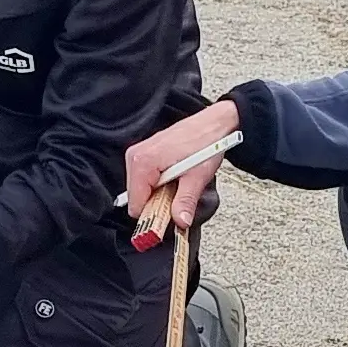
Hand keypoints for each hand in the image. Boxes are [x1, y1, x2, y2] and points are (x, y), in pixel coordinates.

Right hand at [123, 100, 239, 232]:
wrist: (212, 124)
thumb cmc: (205, 143)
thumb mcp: (197, 177)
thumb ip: (185, 202)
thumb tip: (180, 222)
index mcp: (143, 162)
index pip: (136, 206)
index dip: (153, 215)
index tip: (170, 216)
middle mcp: (135, 156)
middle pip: (137, 198)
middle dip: (156, 203)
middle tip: (178, 195)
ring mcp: (138, 153)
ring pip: (141, 190)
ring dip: (158, 194)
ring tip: (178, 183)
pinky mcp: (144, 153)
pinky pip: (145, 180)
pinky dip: (158, 184)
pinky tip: (174, 177)